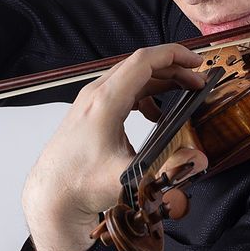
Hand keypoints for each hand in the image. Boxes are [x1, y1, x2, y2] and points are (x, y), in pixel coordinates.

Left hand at [21, 43, 205, 250]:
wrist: (51, 194)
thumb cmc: (79, 183)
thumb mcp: (127, 177)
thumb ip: (166, 169)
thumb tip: (198, 159)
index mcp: (105, 101)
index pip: (144, 61)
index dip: (174, 56)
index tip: (196, 62)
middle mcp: (96, 95)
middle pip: (140, 66)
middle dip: (173, 69)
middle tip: (198, 82)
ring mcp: (91, 102)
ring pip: (131, 78)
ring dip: (160, 81)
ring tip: (184, 93)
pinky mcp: (91, 112)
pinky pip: (123, 92)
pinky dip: (145, 95)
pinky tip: (155, 114)